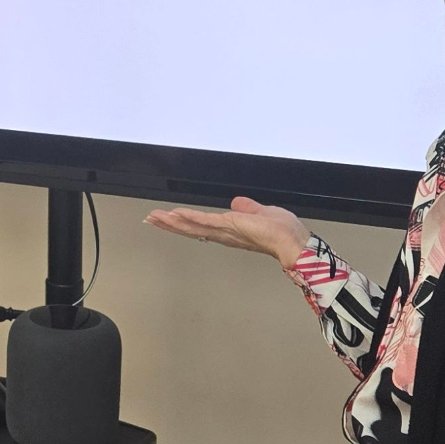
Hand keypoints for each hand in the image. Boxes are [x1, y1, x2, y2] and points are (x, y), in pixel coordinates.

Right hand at [145, 196, 310, 265]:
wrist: (293, 241)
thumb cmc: (284, 231)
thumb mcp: (263, 213)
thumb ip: (248, 208)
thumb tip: (237, 202)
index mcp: (232, 230)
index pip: (203, 226)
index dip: (185, 223)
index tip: (169, 219)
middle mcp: (225, 234)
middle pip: (192, 229)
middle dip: (171, 224)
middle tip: (151, 219)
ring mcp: (225, 232)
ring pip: (193, 227)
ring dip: (173, 222)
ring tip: (155, 217)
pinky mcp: (229, 226)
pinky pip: (204, 221)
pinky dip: (189, 218)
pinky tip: (175, 214)